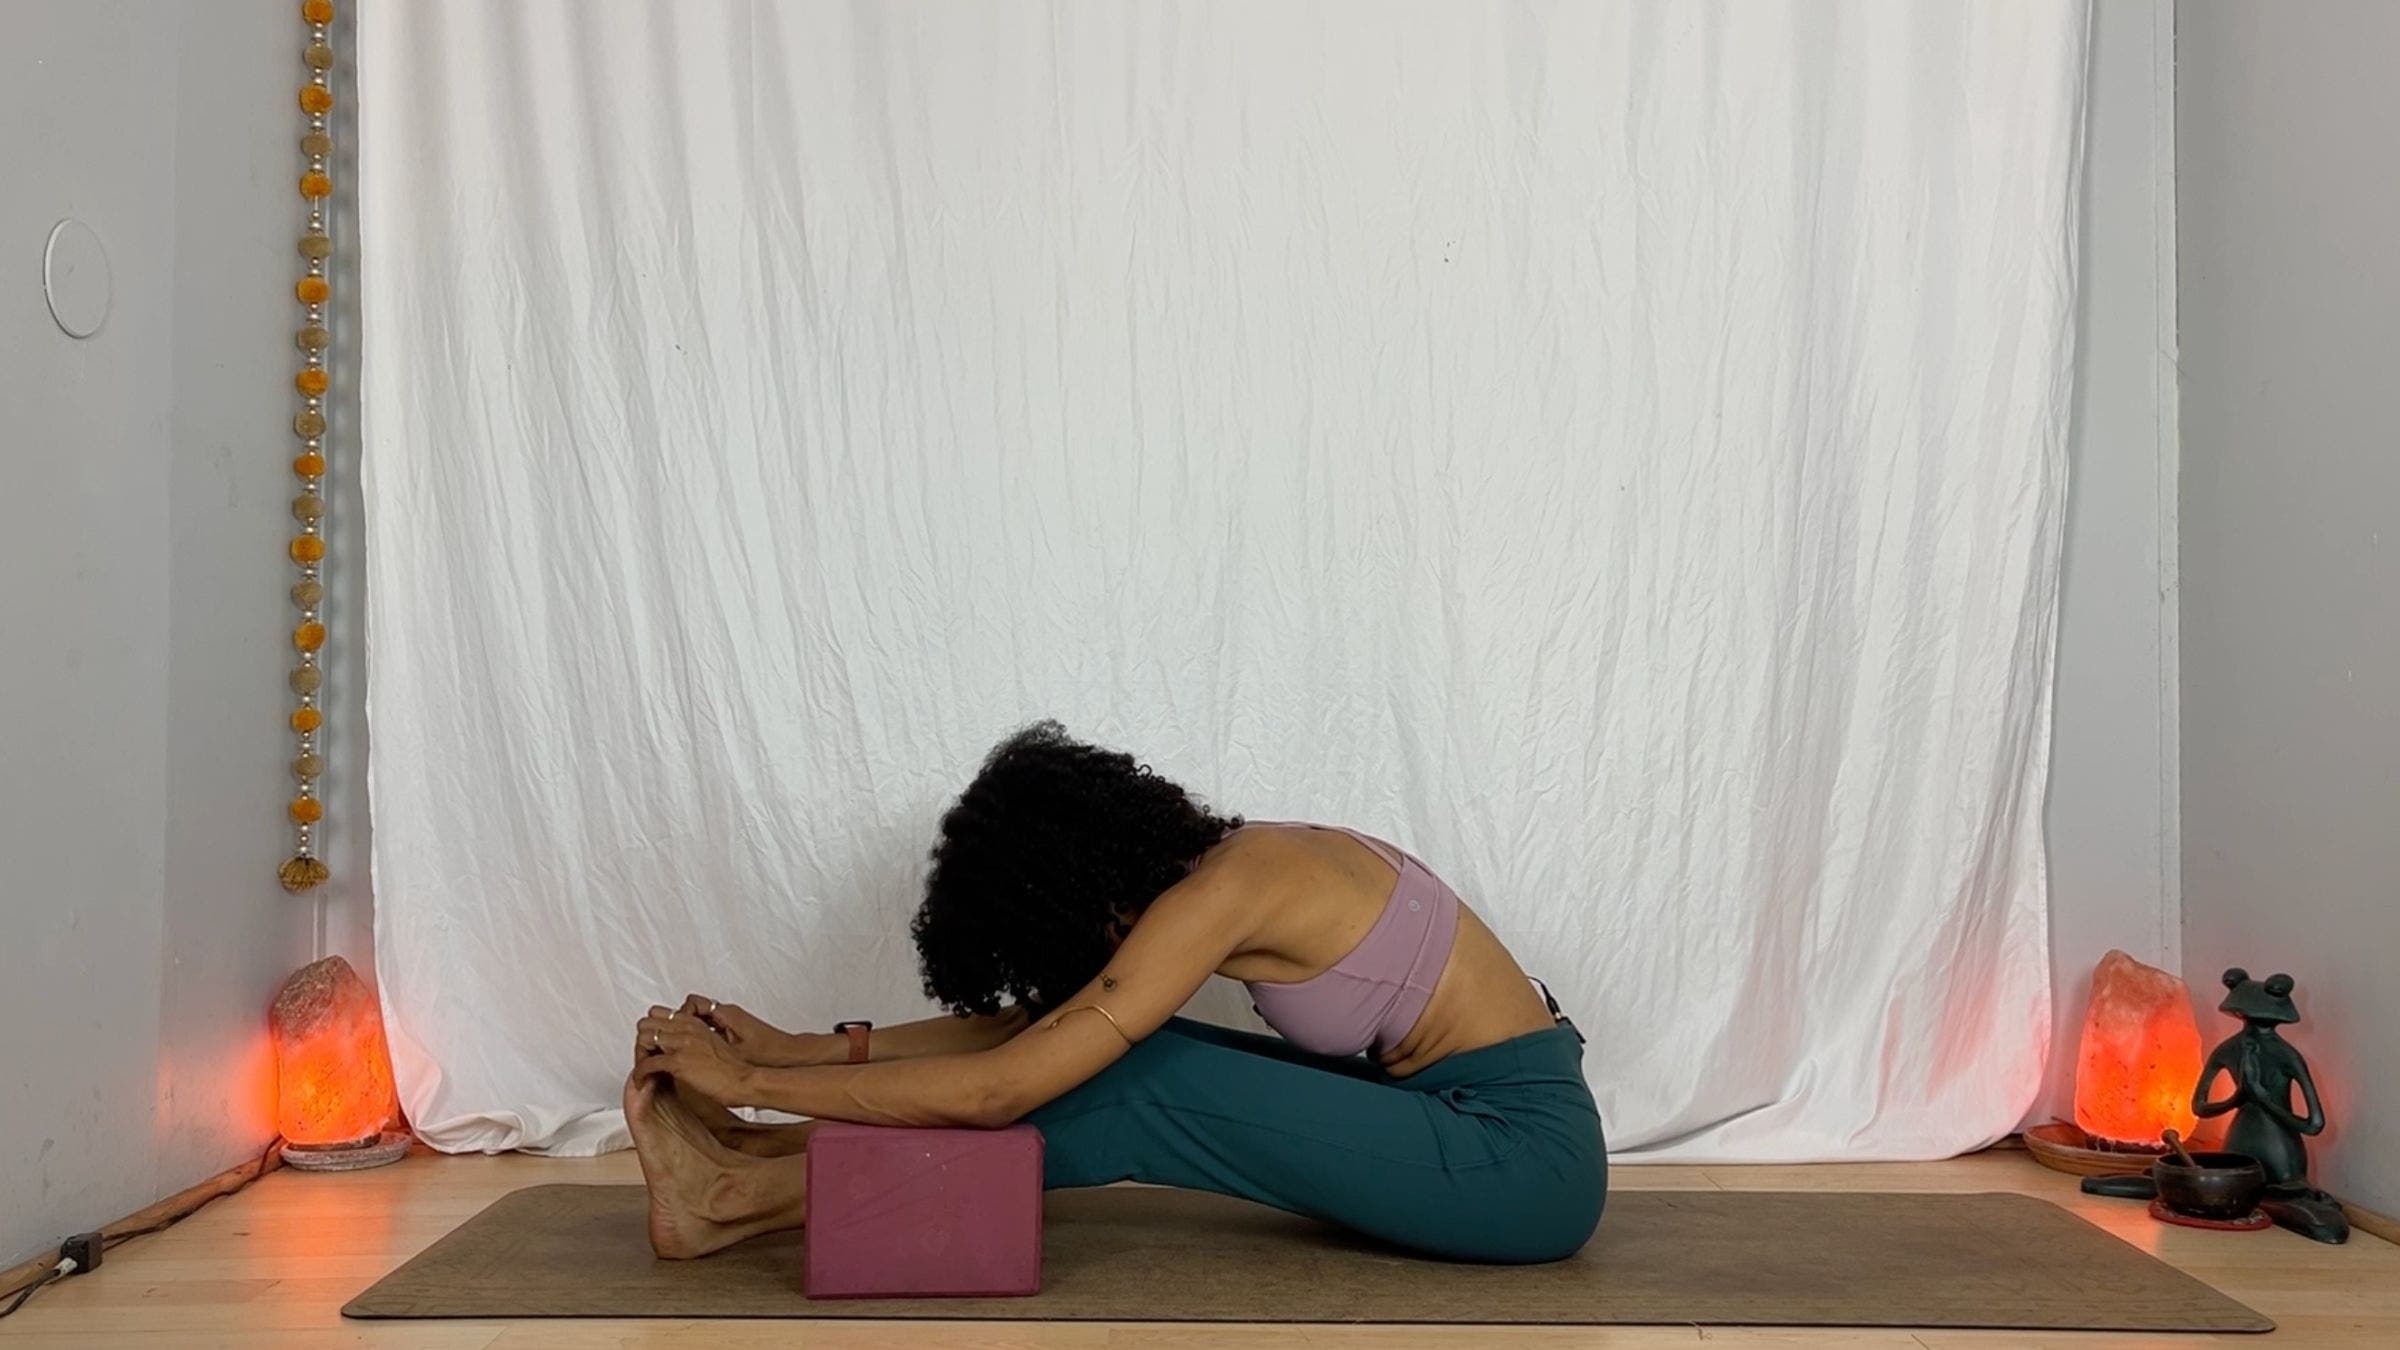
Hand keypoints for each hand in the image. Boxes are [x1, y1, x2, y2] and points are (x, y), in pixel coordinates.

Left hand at [636, 1008, 751, 1103]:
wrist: (745, 1080)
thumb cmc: (733, 1069)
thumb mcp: (713, 1044)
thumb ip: (695, 1039)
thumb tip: (679, 1049)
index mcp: (695, 1022)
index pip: (658, 1014)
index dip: (652, 1030)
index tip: (653, 1046)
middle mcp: (687, 1028)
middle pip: (646, 1024)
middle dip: (642, 1042)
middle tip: (645, 1058)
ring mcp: (682, 1043)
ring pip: (643, 1039)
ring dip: (639, 1056)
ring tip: (643, 1071)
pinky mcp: (678, 1062)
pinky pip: (646, 1064)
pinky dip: (639, 1074)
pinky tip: (642, 1082)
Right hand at [675, 994, 807, 1066]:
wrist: (788, 1056)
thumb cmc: (768, 1053)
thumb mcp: (735, 1052)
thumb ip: (709, 1045)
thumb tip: (685, 1046)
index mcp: (727, 1013)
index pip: (693, 1003)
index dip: (680, 1015)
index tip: (674, 1031)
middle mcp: (728, 1013)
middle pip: (694, 1009)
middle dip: (681, 1021)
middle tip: (672, 1038)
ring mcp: (731, 1021)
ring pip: (701, 1019)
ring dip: (690, 1029)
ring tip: (681, 1046)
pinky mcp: (734, 1030)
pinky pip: (710, 1027)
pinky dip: (701, 1035)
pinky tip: (699, 1052)